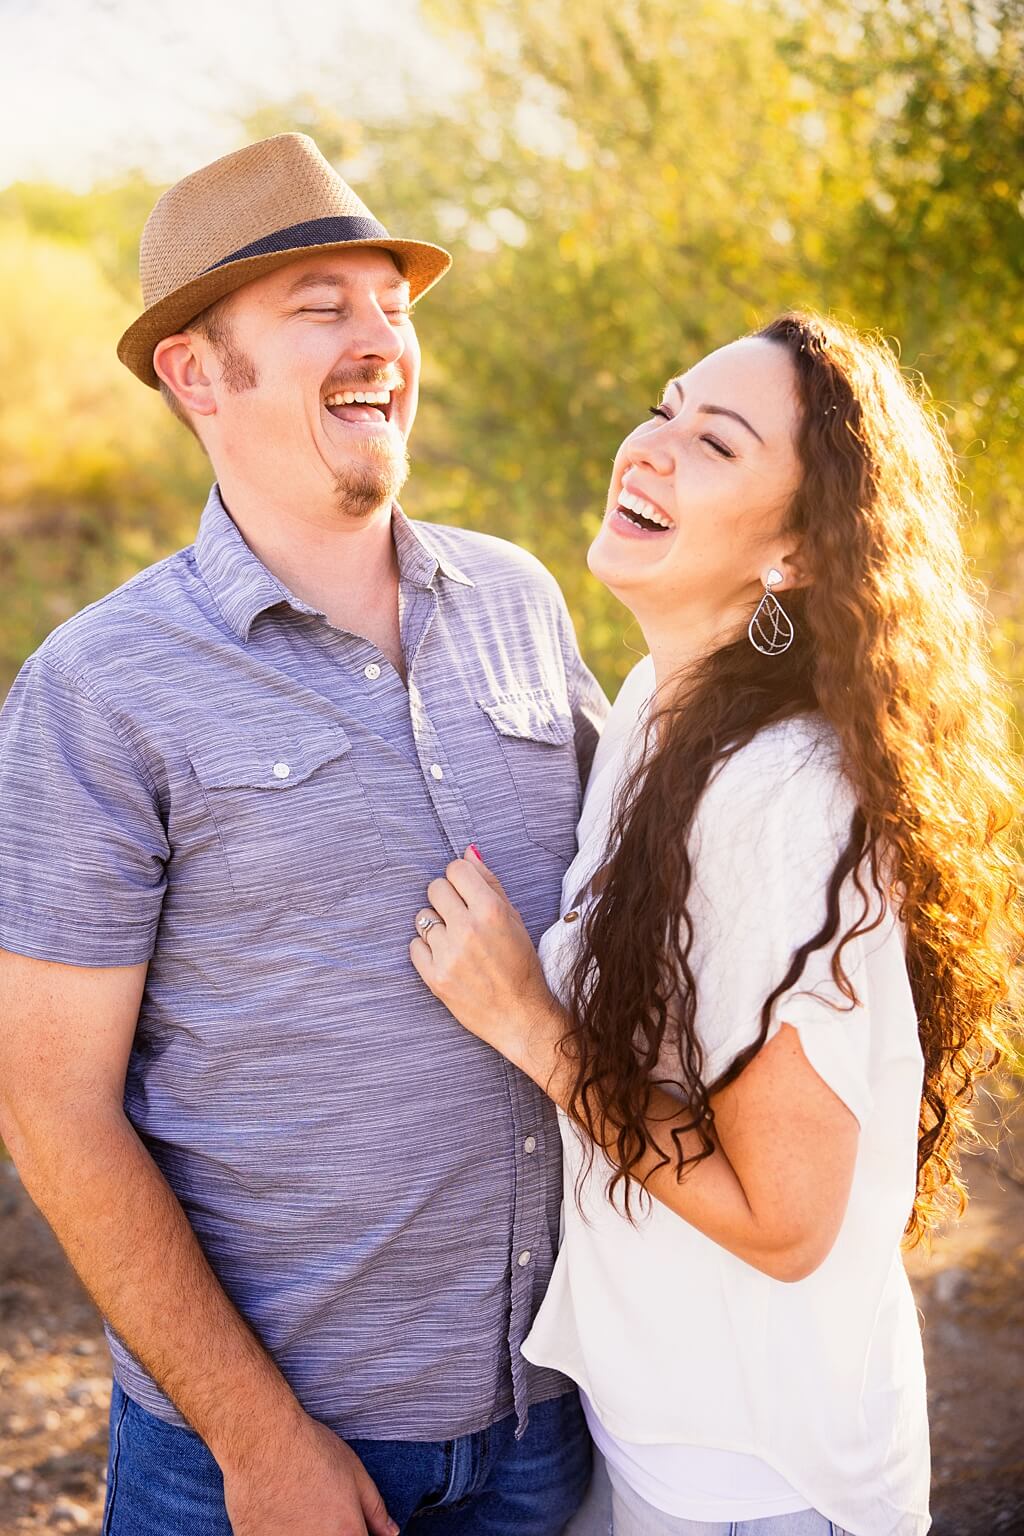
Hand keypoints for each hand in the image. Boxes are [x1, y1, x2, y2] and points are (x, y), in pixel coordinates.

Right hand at [221, 1411, 396, 1535]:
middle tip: (321, 1506)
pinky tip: (277, 1510)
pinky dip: (279, 1530)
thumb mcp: (356, 1473)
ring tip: (299, 1505)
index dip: (357, 1530)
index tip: (351, 1520)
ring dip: (304, 1530)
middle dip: (331, 1529)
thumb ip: (375, 1510)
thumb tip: (389, 1532)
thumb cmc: (309, 1451)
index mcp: (346, 1535)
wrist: (261, 1440)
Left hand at [410, 848, 562, 1066]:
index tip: (466, 892)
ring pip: (422, 917)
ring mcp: (448, 954)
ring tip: (456, 942)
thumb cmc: (521, 965)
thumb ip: (490, 883)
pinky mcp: (434, 977)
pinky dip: (427, 949)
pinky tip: (446, 958)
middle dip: (446, 898)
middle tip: (461, 917)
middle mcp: (468, 929)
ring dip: (436, 925)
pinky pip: (414, 945)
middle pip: (435, 889)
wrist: (520, 1016)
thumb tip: (468, 850)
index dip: (460, 878)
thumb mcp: (514, 919)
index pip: (456, 869)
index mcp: (491, 911)